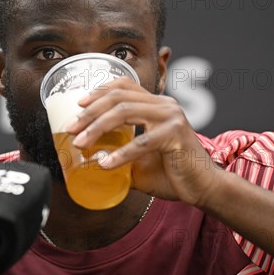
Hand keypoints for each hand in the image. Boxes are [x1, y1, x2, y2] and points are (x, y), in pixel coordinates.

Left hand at [65, 77, 222, 206]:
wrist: (203, 189)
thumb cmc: (172, 174)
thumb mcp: (139, 160)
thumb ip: (119, 153)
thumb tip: (91, 158)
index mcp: (156, 105)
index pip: (124, 85)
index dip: (99, 91)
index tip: (79, 104)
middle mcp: (164, 105)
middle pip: (118, 97)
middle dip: (89, 112)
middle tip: (70, 128)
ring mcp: (171, 117)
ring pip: (124, 112)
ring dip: (97, 128)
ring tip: (80, 144)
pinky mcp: (175, 135)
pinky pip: (140, 142)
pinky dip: (120, 154)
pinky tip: (105, 165)